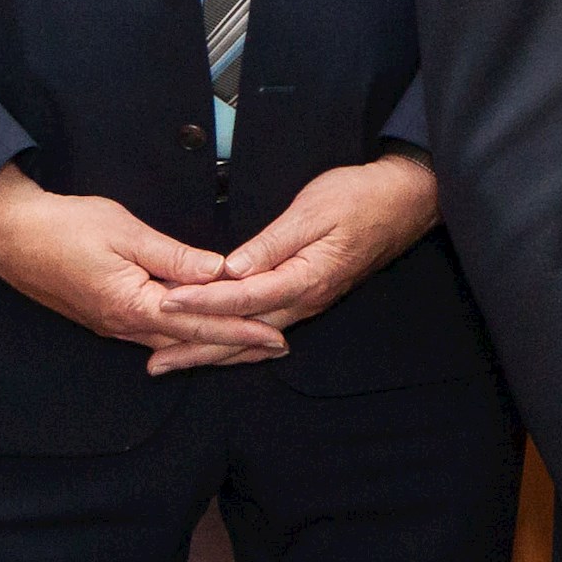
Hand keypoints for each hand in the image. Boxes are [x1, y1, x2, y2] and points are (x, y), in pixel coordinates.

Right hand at [0, 163, 287, 363]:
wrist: (8, 234)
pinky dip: (182, 335)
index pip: (201, 324)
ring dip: (211, 343)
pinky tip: (196, 333)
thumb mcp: (126, 232)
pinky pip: (152, 333)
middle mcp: (123, 325)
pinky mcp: (103, 316)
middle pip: (191, 340)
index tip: (276, 337)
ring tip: (247, 345)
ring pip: (172, 340)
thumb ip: (176, 256)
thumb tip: (220, 272)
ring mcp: (111, 324)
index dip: (242, 331)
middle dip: (235, 346)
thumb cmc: (64, 227)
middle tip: (277, 348)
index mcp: (133, 305)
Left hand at [151, 155, 438, 369]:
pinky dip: (238, 342)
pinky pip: (266, 328)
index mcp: (304, 278)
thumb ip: (272, 243)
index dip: (201, 302)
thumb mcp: (312, 211)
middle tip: (156, 364)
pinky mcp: (310, 298)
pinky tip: (221, 347)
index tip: (164, 304)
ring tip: (175, 363)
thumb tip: (231, 269)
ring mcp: (309, 303)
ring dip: (214, 352)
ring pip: (253, 337)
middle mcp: (305, 300)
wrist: (405, 202)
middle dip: (197, 348)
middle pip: (243, 332)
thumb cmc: (359, 197)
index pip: (242, 298)